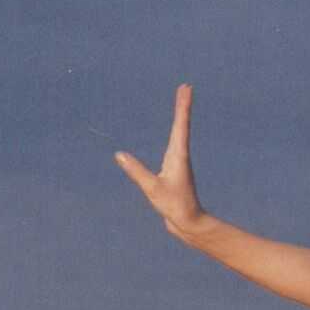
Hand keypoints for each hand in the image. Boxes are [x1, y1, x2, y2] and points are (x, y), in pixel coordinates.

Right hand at [115, 84, 204, 235]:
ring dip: (181, 117)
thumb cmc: (174, 206)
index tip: (186, 88)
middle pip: (182, 124)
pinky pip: (175, 146)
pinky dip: (176, 133)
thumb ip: (136, 171)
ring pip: (180, 134)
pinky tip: (175, 134)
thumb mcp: (152, 189)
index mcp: (178, 156)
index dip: (182, 106)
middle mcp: (180, 156)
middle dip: (182, 105)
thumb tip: (119, 155)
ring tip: (182, 102)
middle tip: (186, 86)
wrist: (189, 223)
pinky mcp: (174, 170)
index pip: (181, 126)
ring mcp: (178, 162)